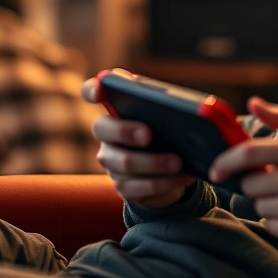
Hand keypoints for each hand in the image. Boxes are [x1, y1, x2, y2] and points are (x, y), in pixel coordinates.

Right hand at [82, 74, 195, 207]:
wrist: (173, 168)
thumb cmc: (168, 130)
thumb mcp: (167, 114)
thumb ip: (164, 102)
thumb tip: (178, 102)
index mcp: (116, 108)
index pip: (92, 92)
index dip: (91, 90)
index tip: (99, 92)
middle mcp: (106, 134)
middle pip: (102, 129)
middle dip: (125, 131)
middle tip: (148, 135)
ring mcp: (111, 161)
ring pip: (125, 163)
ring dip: (154, 162)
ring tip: (178, 162)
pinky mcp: (123, 186)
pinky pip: (140, 187)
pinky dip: (166, 182)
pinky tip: (185, 176)